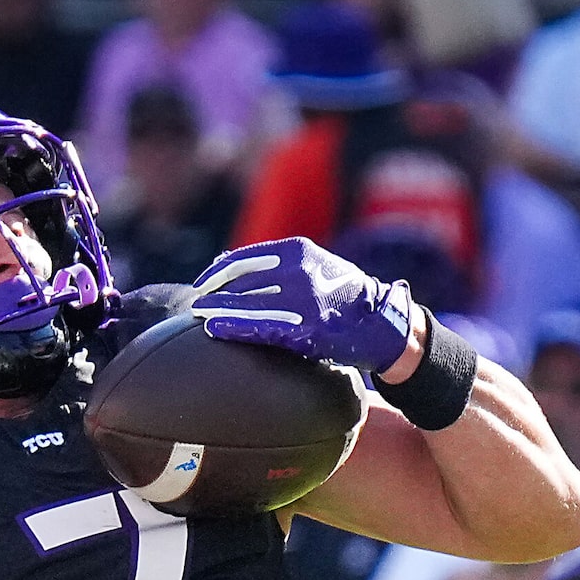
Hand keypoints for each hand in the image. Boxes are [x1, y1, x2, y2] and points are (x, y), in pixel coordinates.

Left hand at [191, 239, 417, 376]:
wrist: (384, 323)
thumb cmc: (345, 296)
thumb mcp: (318, 265)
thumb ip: (282, 264)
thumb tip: (231, 265)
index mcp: (298, 251)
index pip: (245, 258)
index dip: (218, 272)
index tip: (203, 283)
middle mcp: (299, 271)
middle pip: (241, 280)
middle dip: (214, 292)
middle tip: (195, 303)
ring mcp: (303, 300)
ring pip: (247, 303)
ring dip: (217, 309)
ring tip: (198, 315)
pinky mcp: (307, 328)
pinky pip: (262, 326)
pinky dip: (234, 326)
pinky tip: (214, 328)